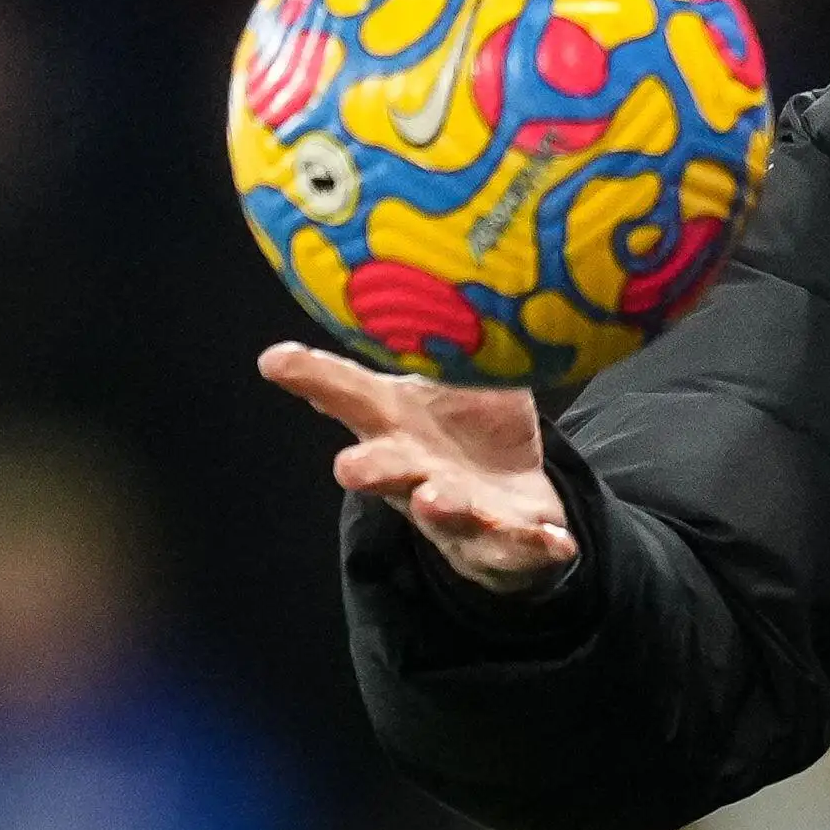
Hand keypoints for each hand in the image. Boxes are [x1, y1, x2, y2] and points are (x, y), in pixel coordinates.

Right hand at [258, 342, 579, 596]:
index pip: (350, 396)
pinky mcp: (506, 542)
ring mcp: (460, 514)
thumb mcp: (450, 382)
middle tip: (349, 466)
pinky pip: (521, 546)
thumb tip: (416, 283)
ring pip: (446, 515)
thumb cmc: (465, 435)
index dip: (312, 377)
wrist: (515, 505)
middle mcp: (416, 474)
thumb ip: (436, 344)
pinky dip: (535, 545)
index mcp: (397, 429)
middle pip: (386, 471)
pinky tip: (555, 539)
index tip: (274, 359)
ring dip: (442, 508)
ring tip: (437, 496)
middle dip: (371, 469)